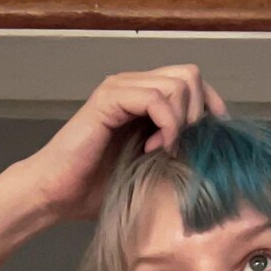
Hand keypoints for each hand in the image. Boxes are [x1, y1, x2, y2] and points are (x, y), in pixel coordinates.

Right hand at [24, 65, 229, 223]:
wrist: (56, 195)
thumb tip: (212, 156)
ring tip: (165, 151)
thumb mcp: (151, 171)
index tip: (214, 141)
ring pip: (178, 83)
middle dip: (198, 113)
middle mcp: (133, 86)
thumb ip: (176, 154)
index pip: (193, 82)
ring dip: (182, 122)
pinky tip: (156, 149)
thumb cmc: (97, 190)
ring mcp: (120, 89)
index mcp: (144, 98)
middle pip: (190, 75)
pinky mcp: (109, 99)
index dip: (211, 107)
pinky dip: (166, 124)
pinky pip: (156, 97)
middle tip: (186, 148)